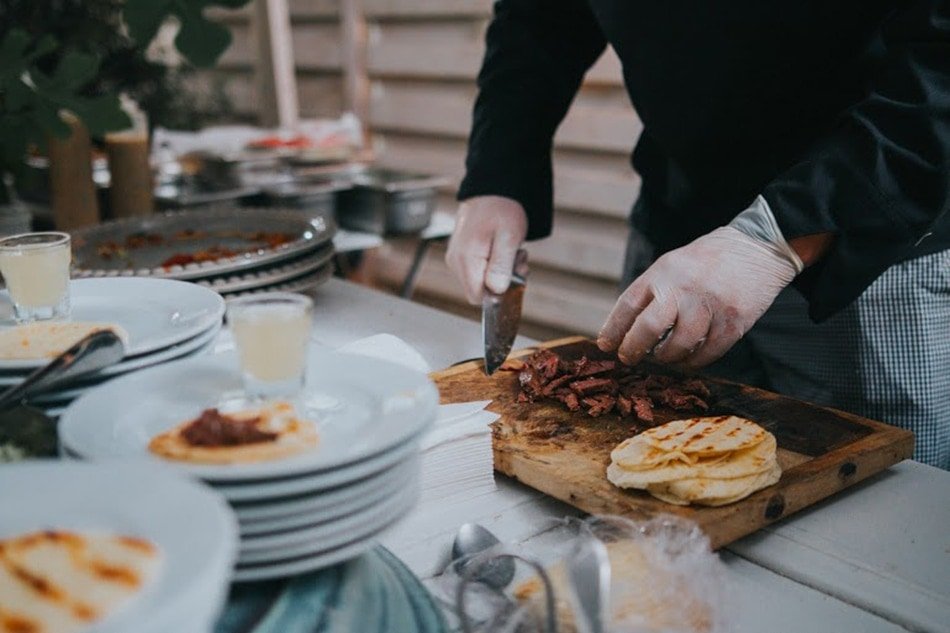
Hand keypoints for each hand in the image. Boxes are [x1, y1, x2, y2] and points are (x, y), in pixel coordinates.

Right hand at [445, 196, 527, 303]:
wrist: (491, 191)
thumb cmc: (501, 209)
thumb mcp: (509, 237)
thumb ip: (501, 265)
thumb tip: (497, 290)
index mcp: (466, 258)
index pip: (478, 297)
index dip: (498, 292)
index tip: (514, 273)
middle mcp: (456, 262)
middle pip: (479, 292)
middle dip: (502, 282)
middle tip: (518, 259)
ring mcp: (456, 260)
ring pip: (480, 283)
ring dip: (500, 273)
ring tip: (512, 252)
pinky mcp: (461, 257)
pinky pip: (478, 273)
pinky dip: (494, 267)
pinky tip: (502, 251)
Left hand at [597, 226, 799, 368]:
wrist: (758, 248)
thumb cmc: (708, 261)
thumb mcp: (674, 264)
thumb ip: (654, 290)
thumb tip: (627, 329)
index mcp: (664, 271)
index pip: (629, 303)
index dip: (614, 329)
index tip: (605, 345)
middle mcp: (684, 287)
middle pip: (649, 327)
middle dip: (634, 348)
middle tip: (629, 358)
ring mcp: (709, 305)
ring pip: (679, 346)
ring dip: (667, 357)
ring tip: (663, 356)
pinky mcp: (733, 321)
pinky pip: (708, 353)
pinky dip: (694, 361)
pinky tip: (688, 359)